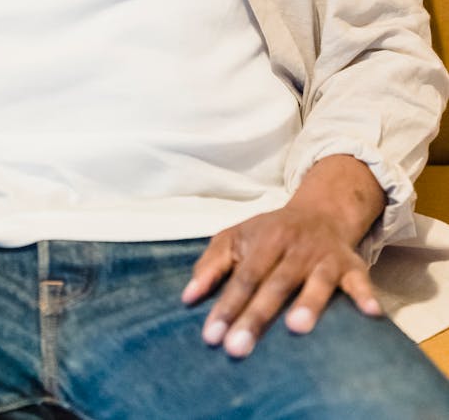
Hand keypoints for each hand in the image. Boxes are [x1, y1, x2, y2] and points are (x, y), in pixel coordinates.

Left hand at [181, 206, 381, 358]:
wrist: (320, 210)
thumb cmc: (270, 232)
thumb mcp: (235, 237)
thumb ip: (211, 264)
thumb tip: (187, 297)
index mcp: (264, 241)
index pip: (242, 277)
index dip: (226, 306)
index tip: (212, 336)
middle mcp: (294, 248)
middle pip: (274, 284)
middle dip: (256, 317)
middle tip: (238, 348)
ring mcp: (324, 257)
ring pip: (316, 281)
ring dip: (308, 303)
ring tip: (296, 328)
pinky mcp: (351, 265)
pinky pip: (360, 280)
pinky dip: (364, 295)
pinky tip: (369, 313)